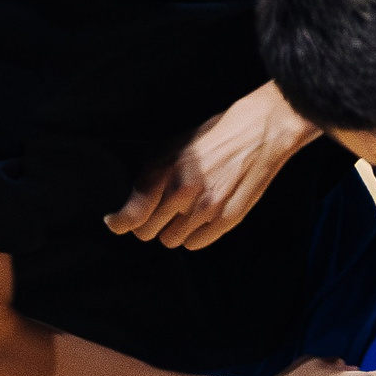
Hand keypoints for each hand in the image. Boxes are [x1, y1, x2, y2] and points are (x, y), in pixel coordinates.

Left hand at [107, 83, 319, 249]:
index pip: (131, 215)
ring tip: (186, 212)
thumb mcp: (174, 147)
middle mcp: (182, 193)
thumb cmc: (215, 136)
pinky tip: (202, 218)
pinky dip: (195, 235)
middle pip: (148, 232)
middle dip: (150, 224)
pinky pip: (196, 243)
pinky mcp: (227, 219)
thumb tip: (133, 205)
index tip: (117, 222)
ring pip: (172, 240)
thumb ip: (152, 176)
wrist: (258, 131)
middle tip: (161, 213)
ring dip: (174, 230)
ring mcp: (206, 209)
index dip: (120, 222)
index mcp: (165, 171)